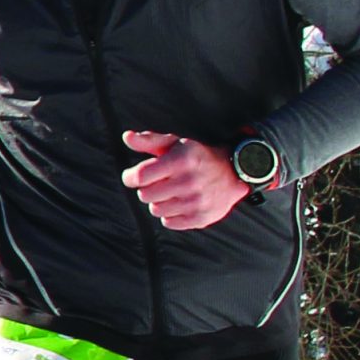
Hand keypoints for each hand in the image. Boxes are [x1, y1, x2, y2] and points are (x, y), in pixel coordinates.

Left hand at [120, 130, 249, 231]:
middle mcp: (189, 181)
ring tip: (171, 193)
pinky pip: (168, 222)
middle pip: (145, 195)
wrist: (232, 173)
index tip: (131, 177)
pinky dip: (170, 215)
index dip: (130, 177)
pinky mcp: (200, 218)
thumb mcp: (174, 144)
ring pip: (155, 210)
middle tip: (158, 183)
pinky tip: (180, 203)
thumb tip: (127, 137)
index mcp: (181, 160)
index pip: (141, 176)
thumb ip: (149, 141)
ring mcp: (196, 201)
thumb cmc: (197, 157)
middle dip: (148, 188)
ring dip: (159, 202)